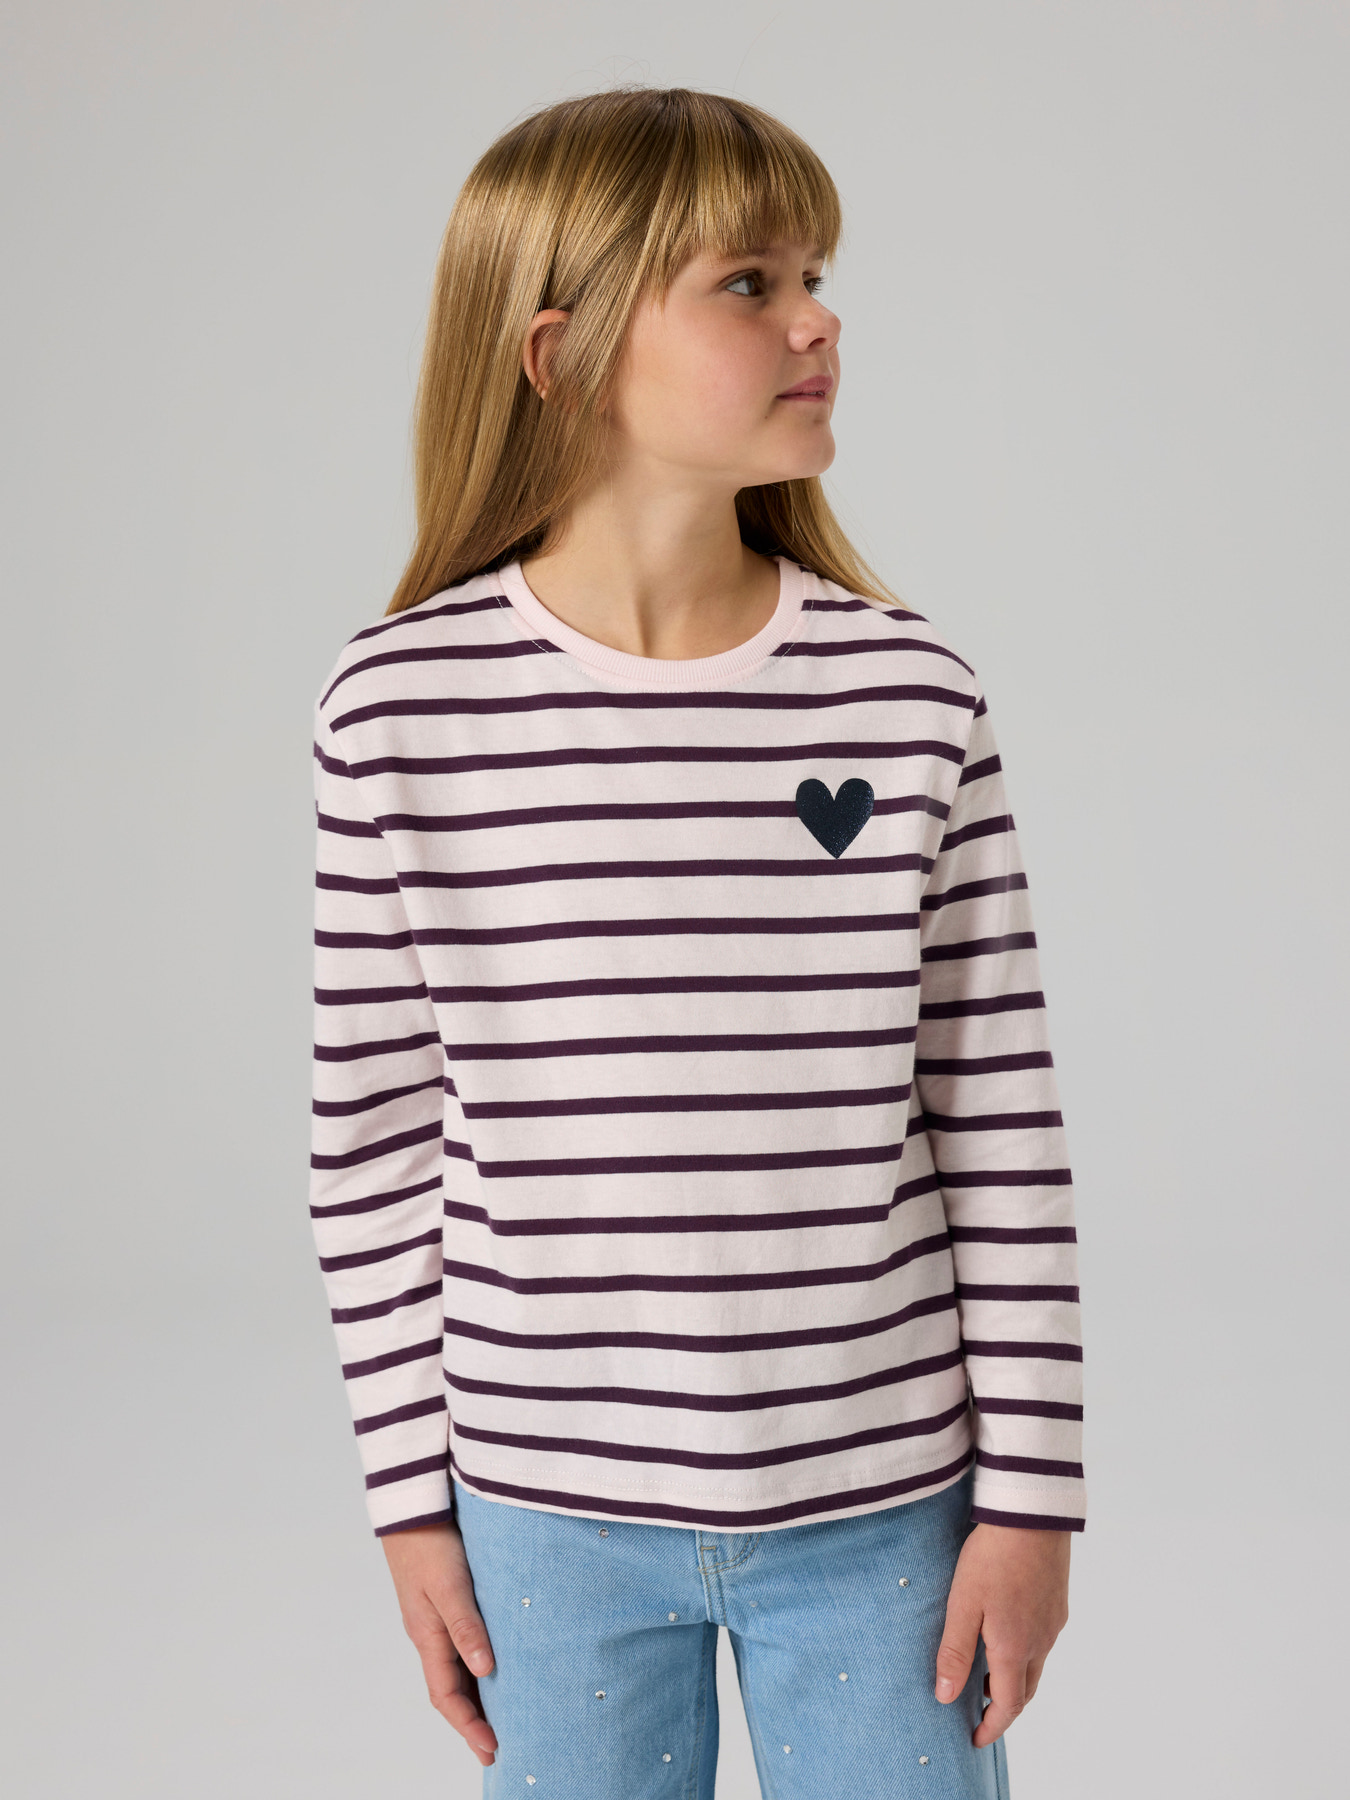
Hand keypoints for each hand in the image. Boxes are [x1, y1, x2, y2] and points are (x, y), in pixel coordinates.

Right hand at [381, 1520, 498, 1766]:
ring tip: (504, 1715)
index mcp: (427, 1637)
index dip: (468, 1726)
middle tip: (500, 1746)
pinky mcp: (445, 1601)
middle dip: (473, 1721)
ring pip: (457, 1669)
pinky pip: (461, 1645)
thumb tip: (486, 1671)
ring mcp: (436, 1618)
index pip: (447, 1696)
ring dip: (477, 1695)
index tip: (492, 1750)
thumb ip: (467, 1626)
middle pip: (451, 1690)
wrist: (413, 1505)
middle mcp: (430, 1634)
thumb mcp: (450, 1585)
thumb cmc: (431, 1542)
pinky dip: (478, 1665)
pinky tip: (497, 1665)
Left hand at [935, 1522, 1070, 1747]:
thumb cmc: (992, 1558)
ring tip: (987, 1671)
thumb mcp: (963, 1605)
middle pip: (1025, 1689)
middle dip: (1004, 1706)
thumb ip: (954, 1652)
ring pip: (1036, 1664)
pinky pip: (1042, 1640)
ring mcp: (1053, 1621)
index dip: (992, 1726)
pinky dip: (1025, 1652)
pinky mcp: (1058, 1602)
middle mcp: (1041, 1641)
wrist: (1031, 1516)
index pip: (1008, 1704)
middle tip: (979, 1708)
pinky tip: (1007, 1633)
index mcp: (1015, 1648)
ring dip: (1014, 1677)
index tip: (975, 1737)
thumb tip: (944, 1697)